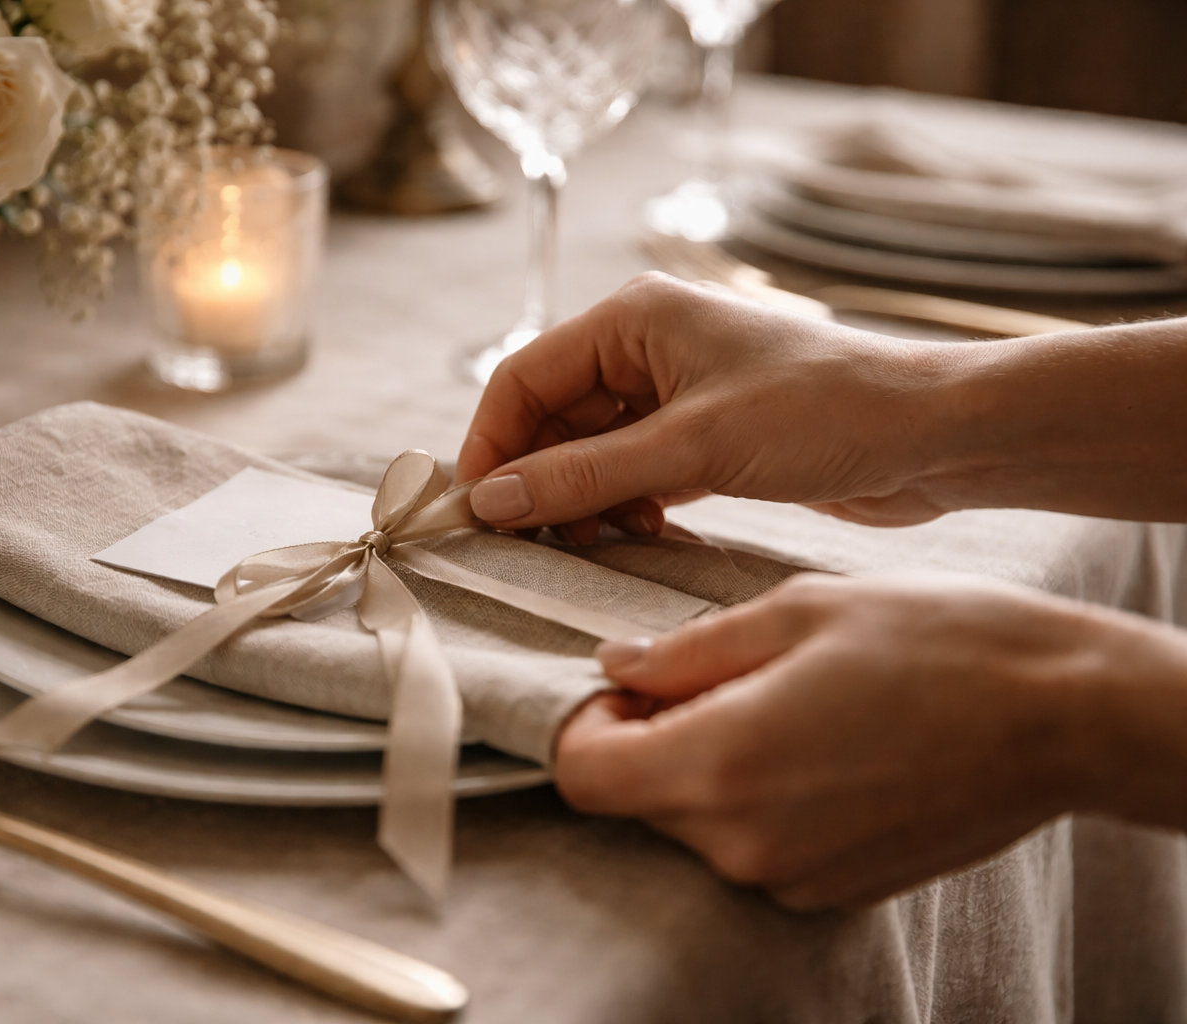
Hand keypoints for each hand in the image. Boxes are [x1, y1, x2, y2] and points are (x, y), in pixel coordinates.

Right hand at [456, 272, 964, 541]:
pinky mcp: (707, 435)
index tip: (471, 511)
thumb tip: (490, 500)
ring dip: (581, 500)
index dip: (489, 445)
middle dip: (535, 480)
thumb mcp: (692, 447)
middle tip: (523, 545)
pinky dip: (623, 506)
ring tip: (589, 546)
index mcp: (635, 317)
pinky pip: (634, 471)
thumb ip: (585, 475)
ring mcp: (678, 392)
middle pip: (552, 417)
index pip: (524, 378)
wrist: (935, 438)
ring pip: (591, 450)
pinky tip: (638, 536)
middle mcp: (648, 346)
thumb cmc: (824, 414)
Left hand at [554, 573, 1186, 908]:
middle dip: (647, 740)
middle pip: (635, 800)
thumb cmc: (937, 644)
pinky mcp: (834, 891)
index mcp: (722, 763)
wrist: (1067, 718)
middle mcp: (745, 843)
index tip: (630, 687)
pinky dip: (758, 802)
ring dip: (705, 768)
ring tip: (778, 705)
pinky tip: (818, 746)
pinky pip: (754, 848)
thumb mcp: (798, 611)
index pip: (584, 773)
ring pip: (694, 826)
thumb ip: (688, 648)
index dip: (585, 723)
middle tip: (709, 679)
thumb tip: (615, 664)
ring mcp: (792, 877)